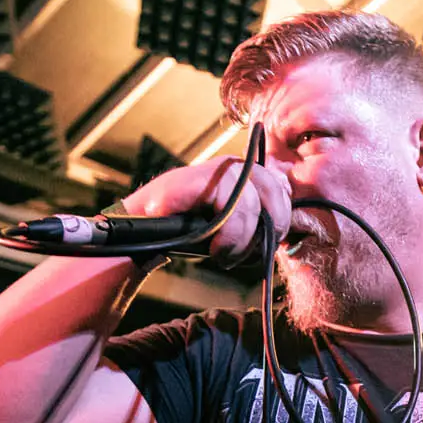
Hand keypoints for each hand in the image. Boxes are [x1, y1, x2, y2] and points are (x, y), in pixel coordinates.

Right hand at [124, 155, 293, 264]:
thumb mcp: (230, 229)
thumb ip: (256, 223)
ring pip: (250, 200)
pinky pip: (226, 206)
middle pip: (273, 186)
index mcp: (240, 175)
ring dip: (241, 240)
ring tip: (224, 256)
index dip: (282, 212)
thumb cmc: (183, 234)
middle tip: (251, 253)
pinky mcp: (188, 183)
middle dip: (270, 226)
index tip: (274, 239)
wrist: (136, 236)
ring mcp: (208, 171)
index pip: (280, 182)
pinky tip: (212, 250)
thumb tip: (286, 231)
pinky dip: (226, 237)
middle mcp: (228, 166)